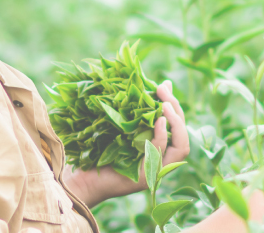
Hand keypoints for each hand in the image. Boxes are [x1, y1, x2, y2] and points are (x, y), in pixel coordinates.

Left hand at [62, 80, 189, 205]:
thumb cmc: (97, 152)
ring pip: (181, 147)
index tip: (164, 86)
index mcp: (157, 148)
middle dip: (176, 109)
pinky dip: (161, 135)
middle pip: (182, 135)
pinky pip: (161, 153)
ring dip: (176, 124)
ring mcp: (156, 170)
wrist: (81, 179)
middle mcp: (161, 160)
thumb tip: (158, 84)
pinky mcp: (147, 176)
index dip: (175, 105)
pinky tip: (157, 120)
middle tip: (163, 90)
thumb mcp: (121, 126)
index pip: (178, 127)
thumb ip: (139, 111)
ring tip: (165, 106)